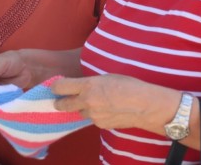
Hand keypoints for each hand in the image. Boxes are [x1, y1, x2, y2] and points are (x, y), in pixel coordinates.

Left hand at [51, 74, 176, 130]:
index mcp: (87, 85)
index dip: (56, 87)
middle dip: (60, 102)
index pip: (60, 87)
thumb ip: (90, 83)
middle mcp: (87, 101)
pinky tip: (107, 110)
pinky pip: (92, 119)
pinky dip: (95, 115)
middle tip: (62, 99)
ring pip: (78, 113)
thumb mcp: (106, 77)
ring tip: (94, 103)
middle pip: (61, 104)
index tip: (56, 87)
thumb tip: (80, 86)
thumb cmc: (129, 85)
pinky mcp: (100, 125)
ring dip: (81, 109)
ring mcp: (93, 115)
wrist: (145, 105)